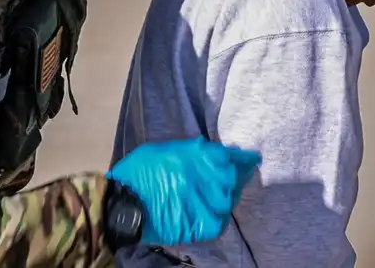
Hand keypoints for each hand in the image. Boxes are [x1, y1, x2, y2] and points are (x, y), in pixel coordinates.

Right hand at [107, 137, 261, 246]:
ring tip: (226, 193)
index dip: (241, 158)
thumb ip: (187, 150)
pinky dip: (219, 215)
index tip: (250, 158)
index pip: (228, 156)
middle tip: (242, 174)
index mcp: (195, 156)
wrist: (125, 204)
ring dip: (229, 195)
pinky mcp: (202, 224)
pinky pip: (220, 220)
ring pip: (229, 199)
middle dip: (238, 175)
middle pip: (232, 177)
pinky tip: (215, 212)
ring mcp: (206, 202)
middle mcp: (206, 177)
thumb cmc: (138, 173)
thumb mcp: (162, 150)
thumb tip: (204, 149)